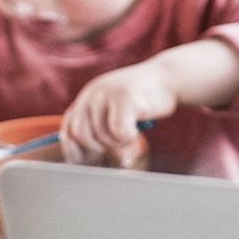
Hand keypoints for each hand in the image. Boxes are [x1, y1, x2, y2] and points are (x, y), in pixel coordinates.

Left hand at [63, 61, 181, 168]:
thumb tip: (80, 156)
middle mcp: (93, 92)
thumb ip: (97, 122)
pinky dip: (130, 138)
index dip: (74, 148)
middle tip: (116, 144)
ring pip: (103, 136)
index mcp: (88, 96)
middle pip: (82, 135)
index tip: (86, 160)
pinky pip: (119, 133)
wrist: (170, 78)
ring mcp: (108, 94)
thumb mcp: (114, 107)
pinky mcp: (125, 98)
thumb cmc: (144, 99)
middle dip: (99, 148)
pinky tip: (137, 130)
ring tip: (132, 133)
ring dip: (118, 143)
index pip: (68, 128)